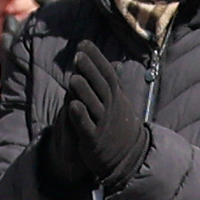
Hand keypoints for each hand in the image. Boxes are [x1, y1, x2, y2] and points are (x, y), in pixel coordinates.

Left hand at [61, 51, 149, 191]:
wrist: (128, 156)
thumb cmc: (118, 125)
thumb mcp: (118, 102)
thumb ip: (110, 84)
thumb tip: (110, 63)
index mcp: (115, 96)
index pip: (107, 72)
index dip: (96, 58)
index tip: (84, 43)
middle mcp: (111, 107)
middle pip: (101, 85)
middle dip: (90, 70)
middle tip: (78, 55)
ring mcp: (103, 123)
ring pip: (94, 104)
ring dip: (83, 91)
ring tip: (73, 78)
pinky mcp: (93, 139)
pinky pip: (86, 126)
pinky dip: (79, 116)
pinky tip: (71, 105)